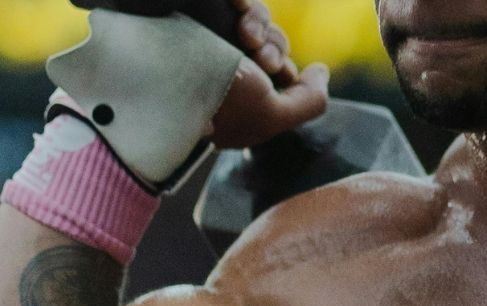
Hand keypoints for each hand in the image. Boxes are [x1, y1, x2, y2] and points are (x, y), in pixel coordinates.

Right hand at [208, 0, 328, 147]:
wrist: (165, 77)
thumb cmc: (221, 103)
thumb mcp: (272, 115)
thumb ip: (309, 100)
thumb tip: (321, 72)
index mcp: (245, 89)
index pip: (280, 67)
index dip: (284, 64)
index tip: (275, 72)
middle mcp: (228, 60)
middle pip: (271, 37)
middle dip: (275, 45)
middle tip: (261, 59)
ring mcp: (211, 31)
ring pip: (257, 14)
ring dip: (261, 22)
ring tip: (247, 37)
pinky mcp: (198, 6)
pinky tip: (237, 4)